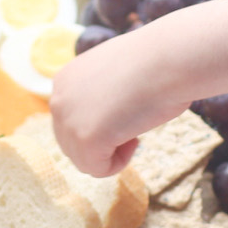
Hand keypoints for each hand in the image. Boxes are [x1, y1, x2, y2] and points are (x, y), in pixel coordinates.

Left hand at [47, 29, 187, 178]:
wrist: (169, 58)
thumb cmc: (154, 63)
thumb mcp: (114, 76)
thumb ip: (98, 97)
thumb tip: (102, 121)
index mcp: (64, 81)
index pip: (71, 121)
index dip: (102, 125)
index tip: (126, 111)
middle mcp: (58, 100)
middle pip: (72, 143)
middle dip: (103, 141)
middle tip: (132, 123)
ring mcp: (68, 120)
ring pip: (84, 159)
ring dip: (112, 152)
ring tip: (135, 128)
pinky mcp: (85, 140)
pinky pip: (98, 169)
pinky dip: (119, 162)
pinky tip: (135, 139)